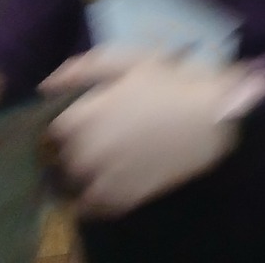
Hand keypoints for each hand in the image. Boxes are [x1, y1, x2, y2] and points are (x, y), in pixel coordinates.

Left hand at [41, 52, 264, 218]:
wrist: (216, 117)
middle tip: (109, 130)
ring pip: (77, 179)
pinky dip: (97, 197)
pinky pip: (96, 205)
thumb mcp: (133, 61)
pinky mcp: (124, 197)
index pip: (54, 126)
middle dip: (79, 142)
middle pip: (63, 153)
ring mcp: (103, 177)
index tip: (91, 112)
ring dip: (87, 168)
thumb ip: (87, 68)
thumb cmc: (175, 82)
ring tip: (114, 154)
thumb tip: (48, 85)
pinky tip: (114, 180)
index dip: (72, 117)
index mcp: (82, 117)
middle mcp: (84, 151)